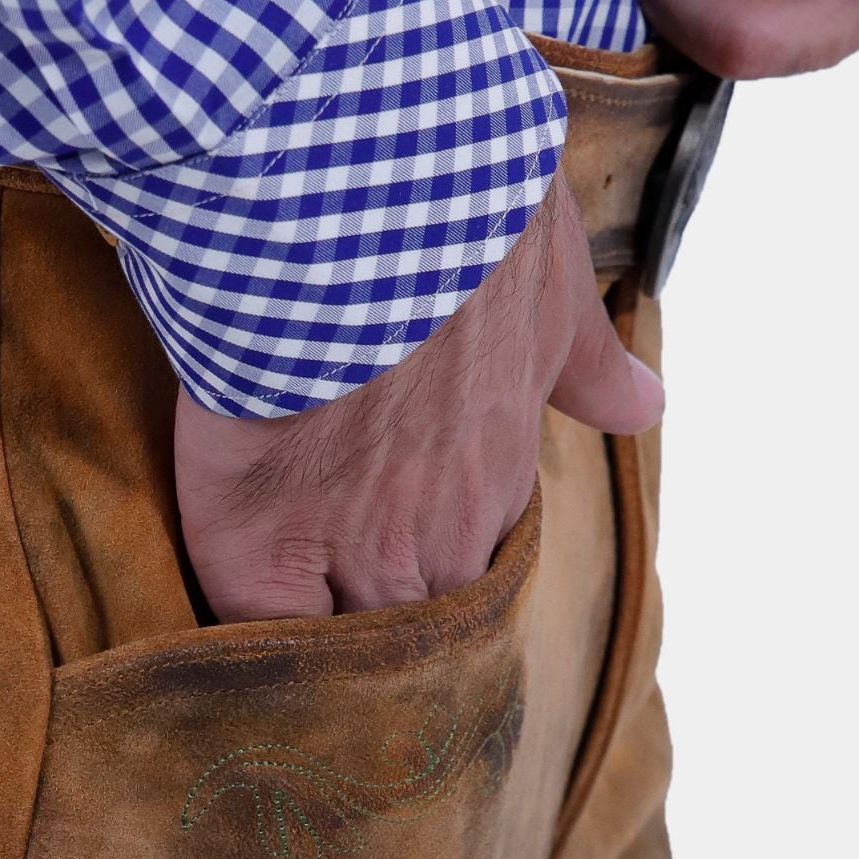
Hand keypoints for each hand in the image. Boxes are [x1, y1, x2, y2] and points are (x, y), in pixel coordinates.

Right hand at [174, 172, 662, 619]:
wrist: (354, 189)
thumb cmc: (456, 213)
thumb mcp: (549, 279)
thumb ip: (582, 358)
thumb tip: (644, 404)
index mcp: (500, 474)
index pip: (477, 574)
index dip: (440, 583)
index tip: (410, 574)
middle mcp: (441, 534)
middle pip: (416, 636)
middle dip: (387, 645)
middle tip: (347, 656)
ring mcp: (351, 547)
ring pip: (341, 650)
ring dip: (315, 657)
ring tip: (277, 669)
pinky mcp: (256, 546)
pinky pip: (245, 628)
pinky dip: (234, 641)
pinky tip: (214, 644)